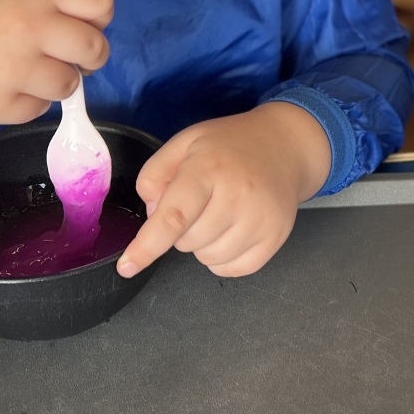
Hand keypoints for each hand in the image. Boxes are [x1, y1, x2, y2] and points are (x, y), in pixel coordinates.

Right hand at [0, 0, 112, 130]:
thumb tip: (87, 21)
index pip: (99, 1)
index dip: (99, 19)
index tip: (87, 26)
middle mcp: (32, 25)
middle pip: (95, 49)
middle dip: (88, 58)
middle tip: (67, 59)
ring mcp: (17, 66)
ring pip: (69, 84)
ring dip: (54, 83)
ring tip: (23, 72)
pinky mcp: (1, 102)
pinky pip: (37, 109)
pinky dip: (24, 102)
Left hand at [117, 101, 332, 278]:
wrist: (285, 146)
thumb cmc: (229, 145)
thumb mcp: (185, 143)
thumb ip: (155, 174)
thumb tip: (153, 214)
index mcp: (209, 169)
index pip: (175, 216)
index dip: (147, 245)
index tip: (127, 266)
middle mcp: (238, 196)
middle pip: (187, 243)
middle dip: (183, 229)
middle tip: (201, 201)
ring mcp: (260, 220)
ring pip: (208, 259)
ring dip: (204, 244)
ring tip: (220, 213)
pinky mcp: (275, 238)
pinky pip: (233, 269)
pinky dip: (224, 258)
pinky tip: (233, 230)